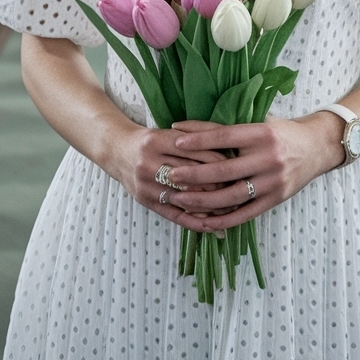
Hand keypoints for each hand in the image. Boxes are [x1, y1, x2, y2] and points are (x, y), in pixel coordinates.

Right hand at [114, 122, 232, 231]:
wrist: (117, 151)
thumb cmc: (150, 140)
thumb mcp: (168, 132)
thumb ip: (194, 140)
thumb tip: (229, 154)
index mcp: (158, 140)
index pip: (195, 152)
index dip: (219, 160)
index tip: (239, 166)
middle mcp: (150, 163)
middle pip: (192, 176)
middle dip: (219, 183)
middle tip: (242, 188)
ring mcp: (146, 185)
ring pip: (186, 198)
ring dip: (212, 205)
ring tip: (235, 208)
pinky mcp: (146, 202)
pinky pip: (175, 215)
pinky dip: (197, 222)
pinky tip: (215, 226)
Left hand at [161, 112, 345, 230]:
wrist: (317, 147)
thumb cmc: (282, 131)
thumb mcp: (258, 122)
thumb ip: (226, 127)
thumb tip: (185, 127)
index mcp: (262, 133)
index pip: (224, 137)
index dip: (199, 140)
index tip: (176, 142)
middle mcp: (269, 158)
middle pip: (224, 169)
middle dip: (194, 174)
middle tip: (170, 175)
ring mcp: (273, 181)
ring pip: (231, 196)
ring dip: (202, 200)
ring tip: (180, 200)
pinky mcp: (276, 199)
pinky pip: (245, 214)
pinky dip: (222, 219)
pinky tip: (203, 220)